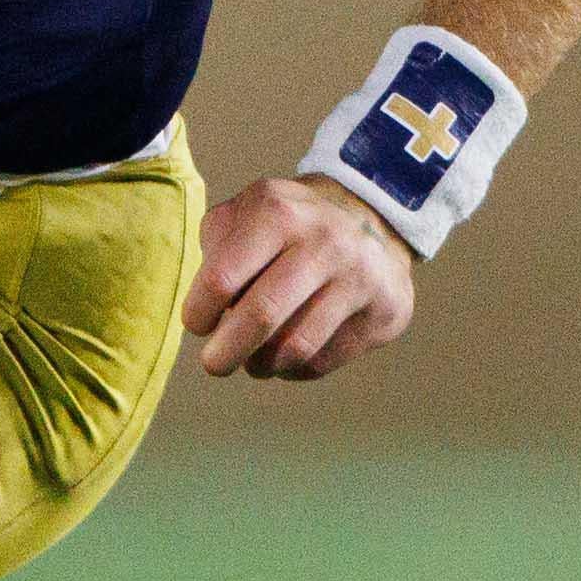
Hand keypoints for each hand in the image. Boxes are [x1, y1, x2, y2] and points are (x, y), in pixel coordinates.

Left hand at [186, 175, 415, 379]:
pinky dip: (296, 369)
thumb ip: (216, 244)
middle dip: (226, 352)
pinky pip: (324, 361)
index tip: (197, 324)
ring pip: (295, 348)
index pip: (222, 278)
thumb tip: (204, 302)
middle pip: (261, 317)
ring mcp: (359, 276)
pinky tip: (290, 355)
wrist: (371, 218)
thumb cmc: (290, 225)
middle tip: (214, 364)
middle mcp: (324, 241)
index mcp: (279, 212)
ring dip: (262, 365)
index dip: (199, 312)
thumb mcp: (248, 211)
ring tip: (253, 361)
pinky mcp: (383, 311)